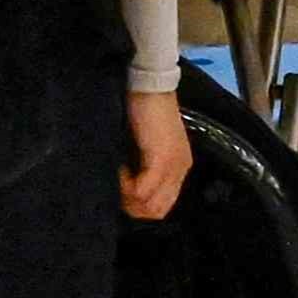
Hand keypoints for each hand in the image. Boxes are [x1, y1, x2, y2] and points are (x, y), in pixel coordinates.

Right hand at [118, 89, 191, 220]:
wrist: (149, 86)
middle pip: (157, 211)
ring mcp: (174, 166)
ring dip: (128, 198)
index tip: (121, 191)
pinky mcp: (162, 160)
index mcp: (179, 167)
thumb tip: (125, 190)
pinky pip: (142, 190)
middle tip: (116, 189)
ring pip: (150, 206)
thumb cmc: (143, 112)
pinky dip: (125, 186)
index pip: (162, 205)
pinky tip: (117, 169)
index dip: (139, 204)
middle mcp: (181, 170)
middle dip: (132, 207)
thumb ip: (143, 167)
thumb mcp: (146, 146)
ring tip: (116, 179)